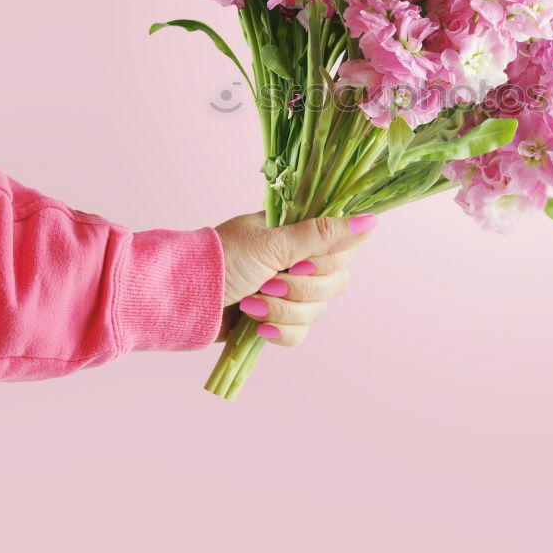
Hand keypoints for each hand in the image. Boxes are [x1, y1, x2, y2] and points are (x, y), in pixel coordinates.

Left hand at [213, 212, 377, 346]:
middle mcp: (296, 259)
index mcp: (297, 232)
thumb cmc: (223, 260)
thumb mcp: (274, 244)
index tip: (302, 261)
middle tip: (271, 280)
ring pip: (317, 310)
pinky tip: (256, 326)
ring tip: (252, 302)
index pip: (342, 245)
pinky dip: (278, 332)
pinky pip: (299, 333)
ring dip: (284, 310)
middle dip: (303, 287)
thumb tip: (371, 219)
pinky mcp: (274, 320)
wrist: (181, 298)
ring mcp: (286, 291)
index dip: (330, 259)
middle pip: (336, 281)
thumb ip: (322, 235)